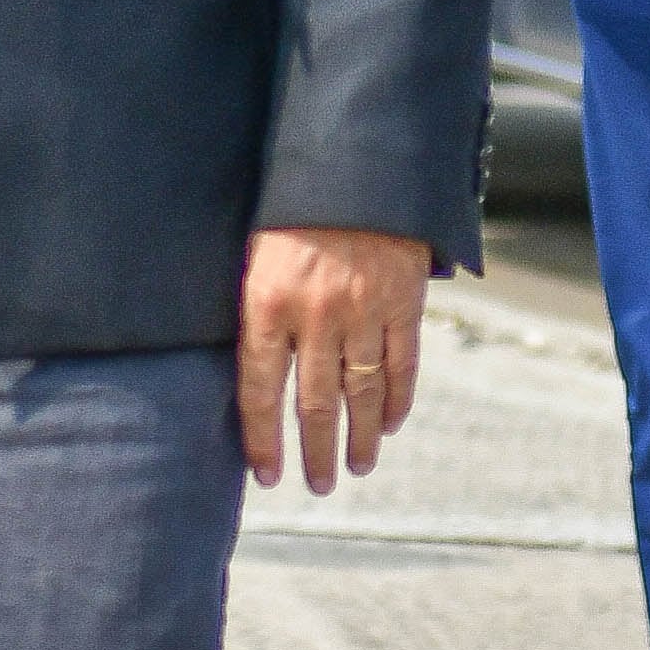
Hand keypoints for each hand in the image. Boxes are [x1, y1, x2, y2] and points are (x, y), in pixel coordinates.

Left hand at [237, 226, 428, 495]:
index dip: (263, 439)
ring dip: (359, 438)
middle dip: (315, 451)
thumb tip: (247, 366)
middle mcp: (314, 315)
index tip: (267, 476)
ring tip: (354, 467)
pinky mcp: (403, 304)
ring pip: (361, 394)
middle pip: (313, 403)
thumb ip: (253, 306)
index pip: (259, 390)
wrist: (355, 164)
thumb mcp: (252, 251)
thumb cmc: (289, 207)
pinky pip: (401, 366)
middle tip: (318, 485)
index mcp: (266, 302)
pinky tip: (387, 425)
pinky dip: (396, 401)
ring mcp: (363, 312)